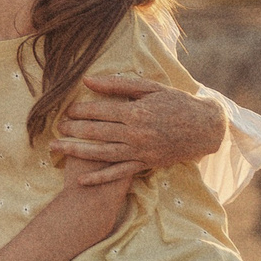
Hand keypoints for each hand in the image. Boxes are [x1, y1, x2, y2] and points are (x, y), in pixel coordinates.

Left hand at [50, 75, 225, 187]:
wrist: (204, 128)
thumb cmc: (177, 103)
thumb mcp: (150, 88)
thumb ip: (118, 84)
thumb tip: (88, 80)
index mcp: (135, 112)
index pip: (98, 111)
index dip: (78, 110)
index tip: (65, 109)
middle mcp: (135, 134)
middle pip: (95, 132)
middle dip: (72, 130)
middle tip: (56, 128)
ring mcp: (139, 152)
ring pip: (101, 154)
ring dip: (75, 151)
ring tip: (55, 149)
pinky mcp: (145, 164)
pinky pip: (118, 174)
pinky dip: (99, 178)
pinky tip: (81, 180)